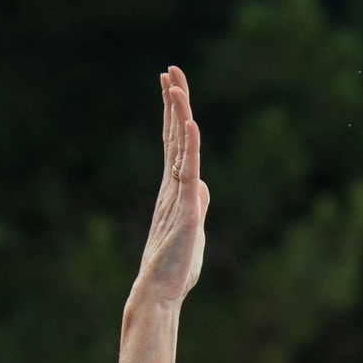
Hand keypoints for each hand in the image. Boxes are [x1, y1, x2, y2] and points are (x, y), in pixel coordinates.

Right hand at [128, 67, 207, 314]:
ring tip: (174, 82)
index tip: (171, 86)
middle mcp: (172, 186)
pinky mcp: (185, 209)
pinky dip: (189, 146)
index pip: (175, 144)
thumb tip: (202, 185)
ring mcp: (177, 195)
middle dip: (173, 101)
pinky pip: (187, 171)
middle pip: (174, 135)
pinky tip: (190, 123)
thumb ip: (197, 205)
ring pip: (178, 147)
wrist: (160, 292)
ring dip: (178, 113)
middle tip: (169, 69)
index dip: (174, 114)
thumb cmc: (175, 268)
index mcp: (175, 190)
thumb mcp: (193, 230)